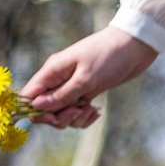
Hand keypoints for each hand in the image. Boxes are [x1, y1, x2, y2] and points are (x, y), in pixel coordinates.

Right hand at [21, 26, 158, 128]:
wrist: (135, 47)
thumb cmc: (109, 57)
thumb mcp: (85, 79)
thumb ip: (61, 95)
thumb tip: (36, 107)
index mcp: (52, 71)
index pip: (29, 95)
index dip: (35, 111)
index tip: (53, 118)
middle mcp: (59, 78)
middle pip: (45, 108)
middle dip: (59, 117)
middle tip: (77, 111)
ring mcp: (72, 86)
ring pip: (61, 113)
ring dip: (74, 118)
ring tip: (90, 110)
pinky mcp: (85, 91)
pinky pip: (76, 112)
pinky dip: (84, 116)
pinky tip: (95, 112)